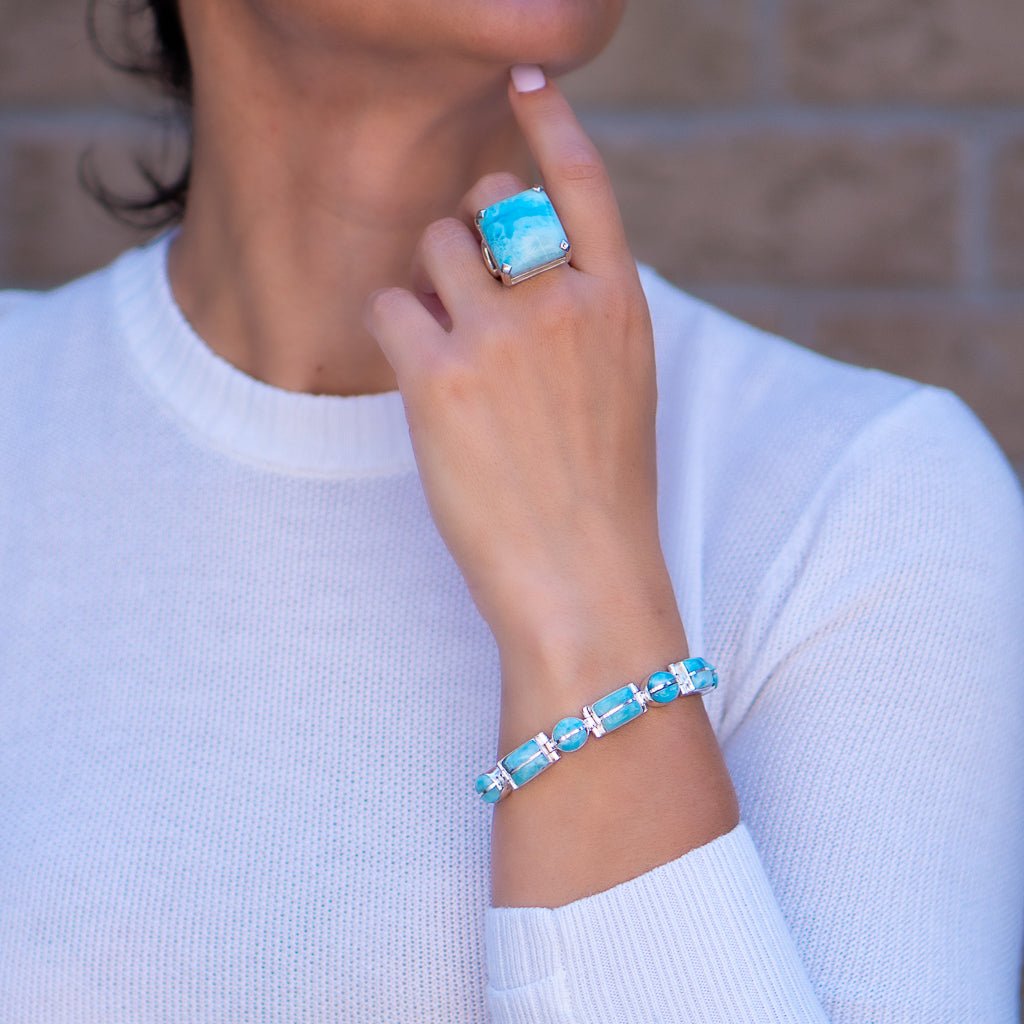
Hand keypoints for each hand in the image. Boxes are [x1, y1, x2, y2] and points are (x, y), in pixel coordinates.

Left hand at [363, 67, 674, 661]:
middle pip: (488, 205)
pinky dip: (394, 331)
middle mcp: (564, 303)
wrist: (583, 579)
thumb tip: (515, 254)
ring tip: (449, 354)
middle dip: (469, 234)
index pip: (583, 182)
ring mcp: (503, 336)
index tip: (526, 78)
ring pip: (433, 245)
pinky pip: (390, 305)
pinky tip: (419, 380)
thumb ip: (583, 314)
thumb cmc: (599, 494)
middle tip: (469, 299)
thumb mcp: (620, 388)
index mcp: (619, 303)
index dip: (550, 122)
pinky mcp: (441, 377)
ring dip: (429, 285)